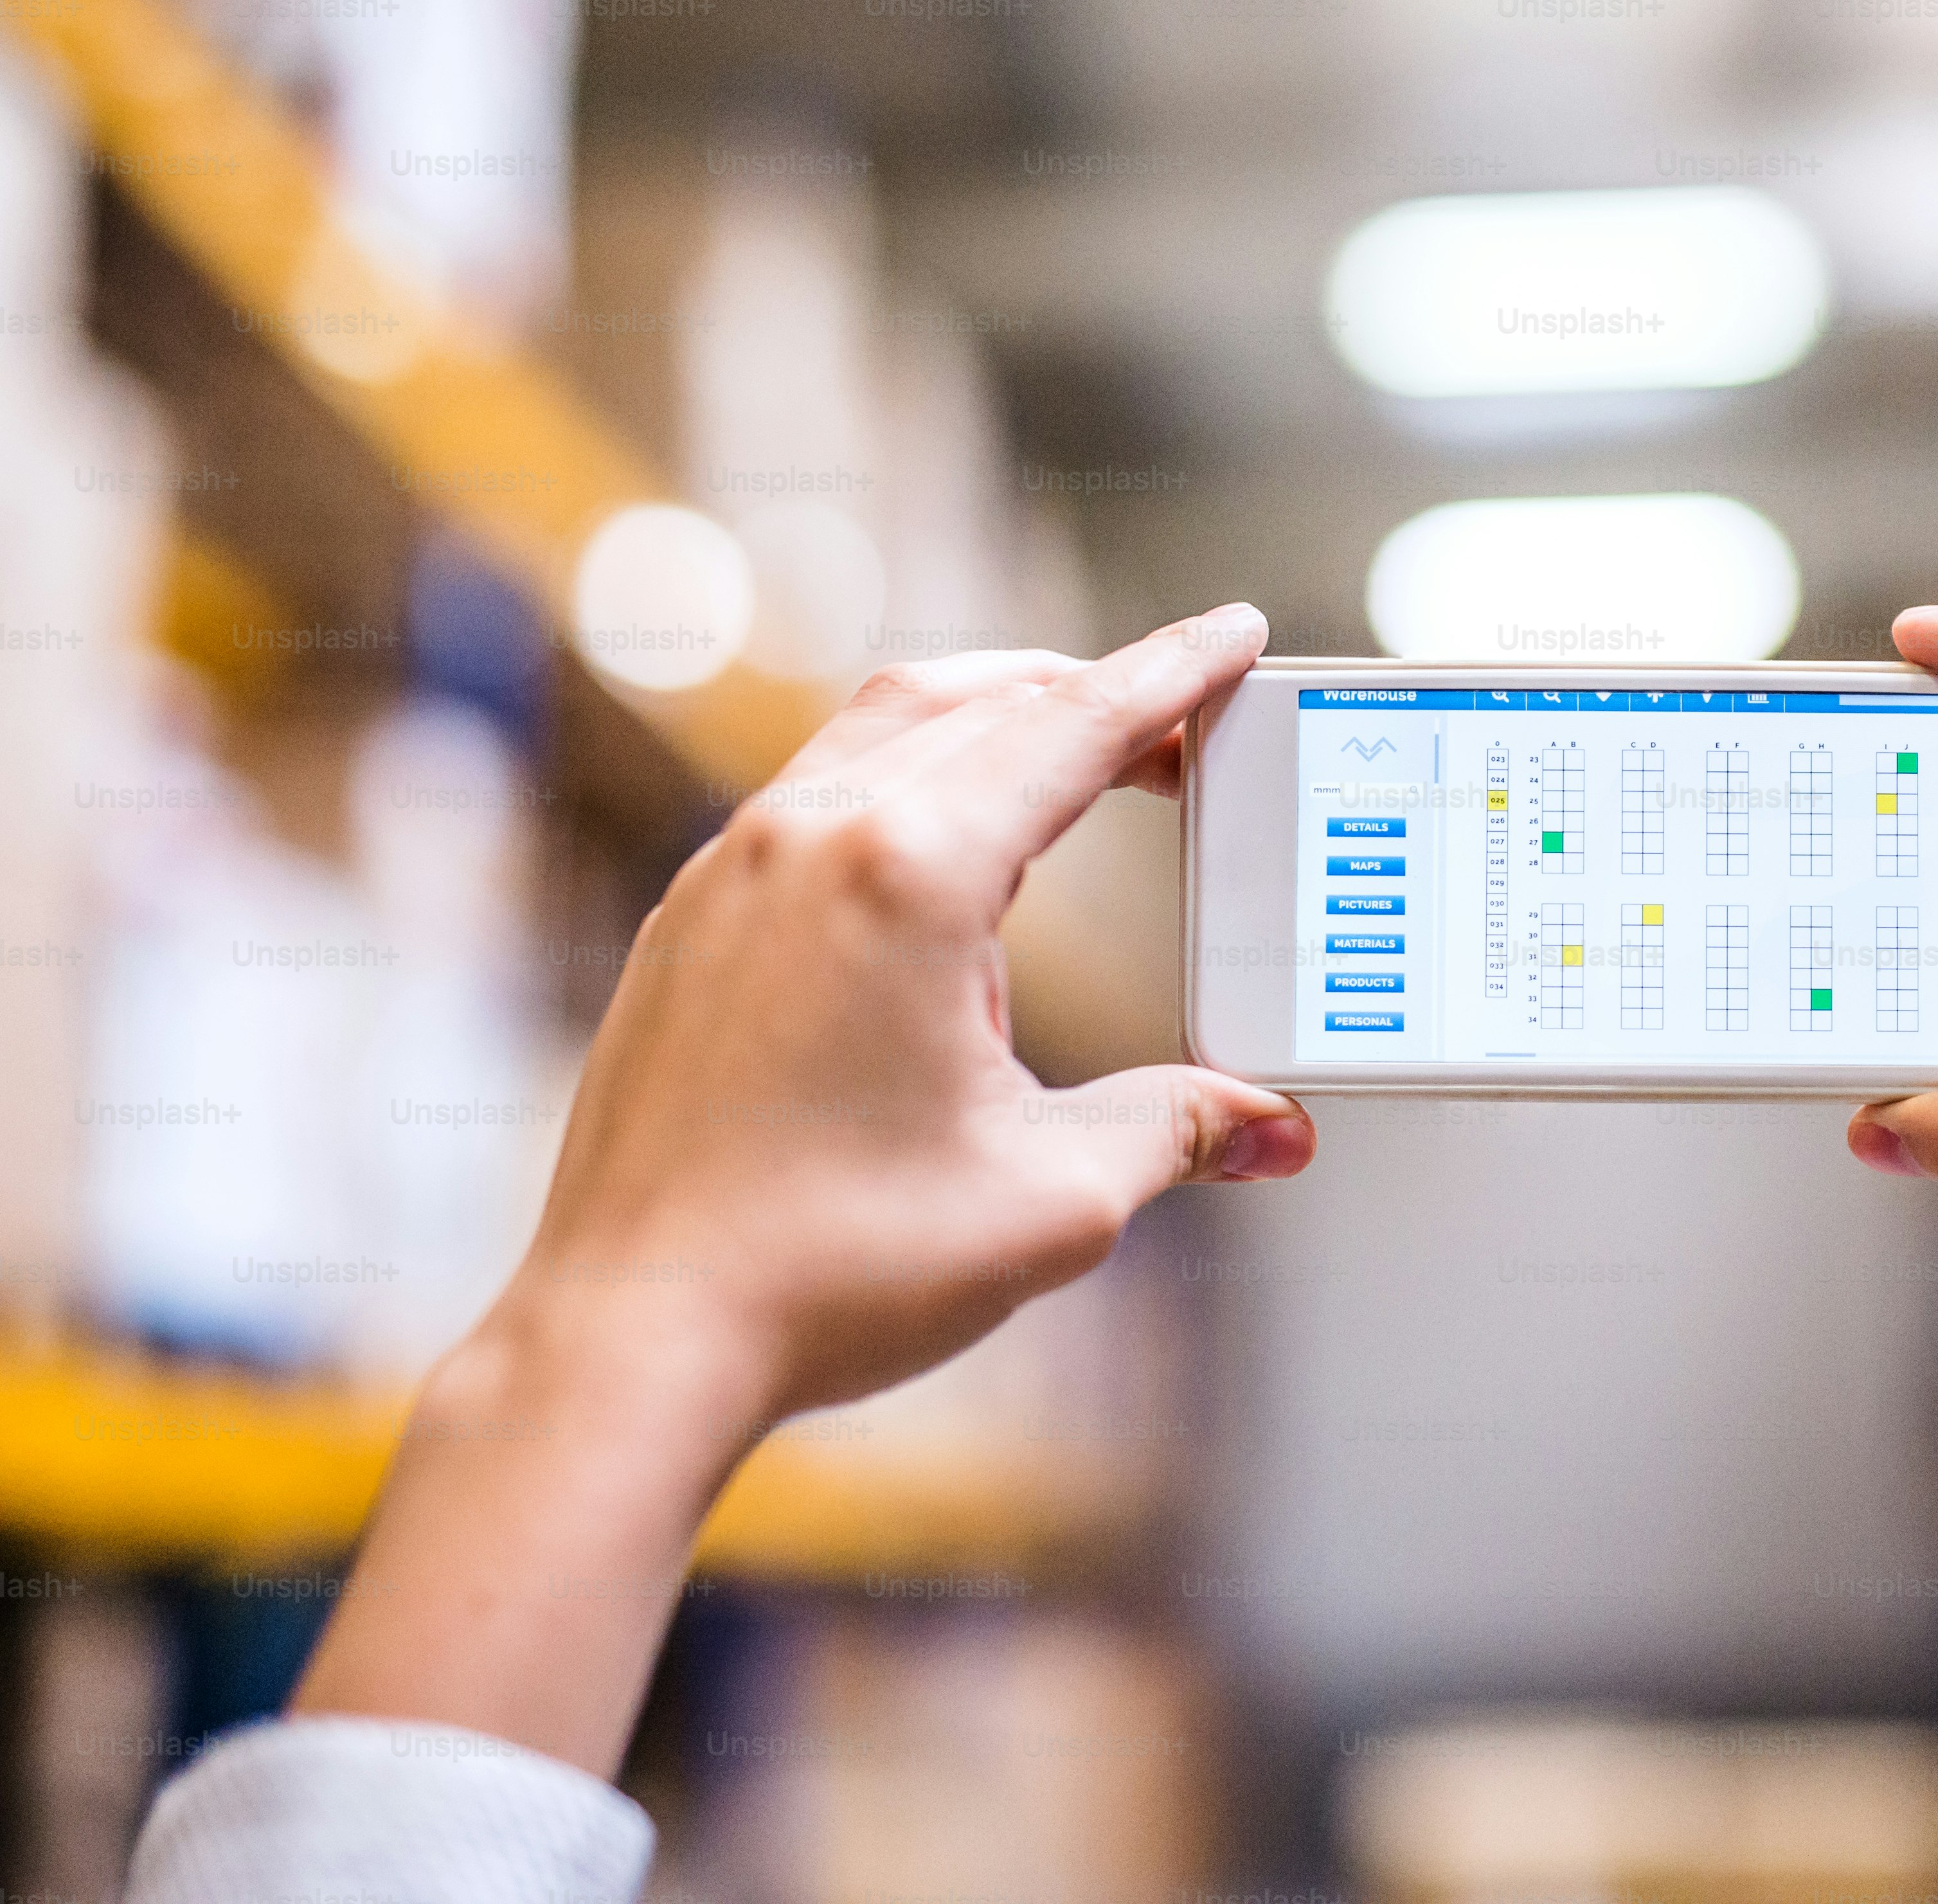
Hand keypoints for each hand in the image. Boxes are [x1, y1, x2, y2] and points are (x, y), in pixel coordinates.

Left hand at [507, 614, 1311, 1421]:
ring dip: (996, 723)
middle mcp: (808, 839)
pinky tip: (948, 859)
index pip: (1074, 727)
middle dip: (1096, 695)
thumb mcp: (1052, 1198)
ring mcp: (730, 873)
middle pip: (983, 701)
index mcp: (909, 873)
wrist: (631, 1339)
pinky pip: (816, 795)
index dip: (1172, 675)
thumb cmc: (827, 1271)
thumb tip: (1272, 1127)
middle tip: (1187, 725)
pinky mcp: (688, 923)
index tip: (1232, 633)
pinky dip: (909, 780)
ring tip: (1078, 766)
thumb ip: (1176, 1130)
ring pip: (885, 728)